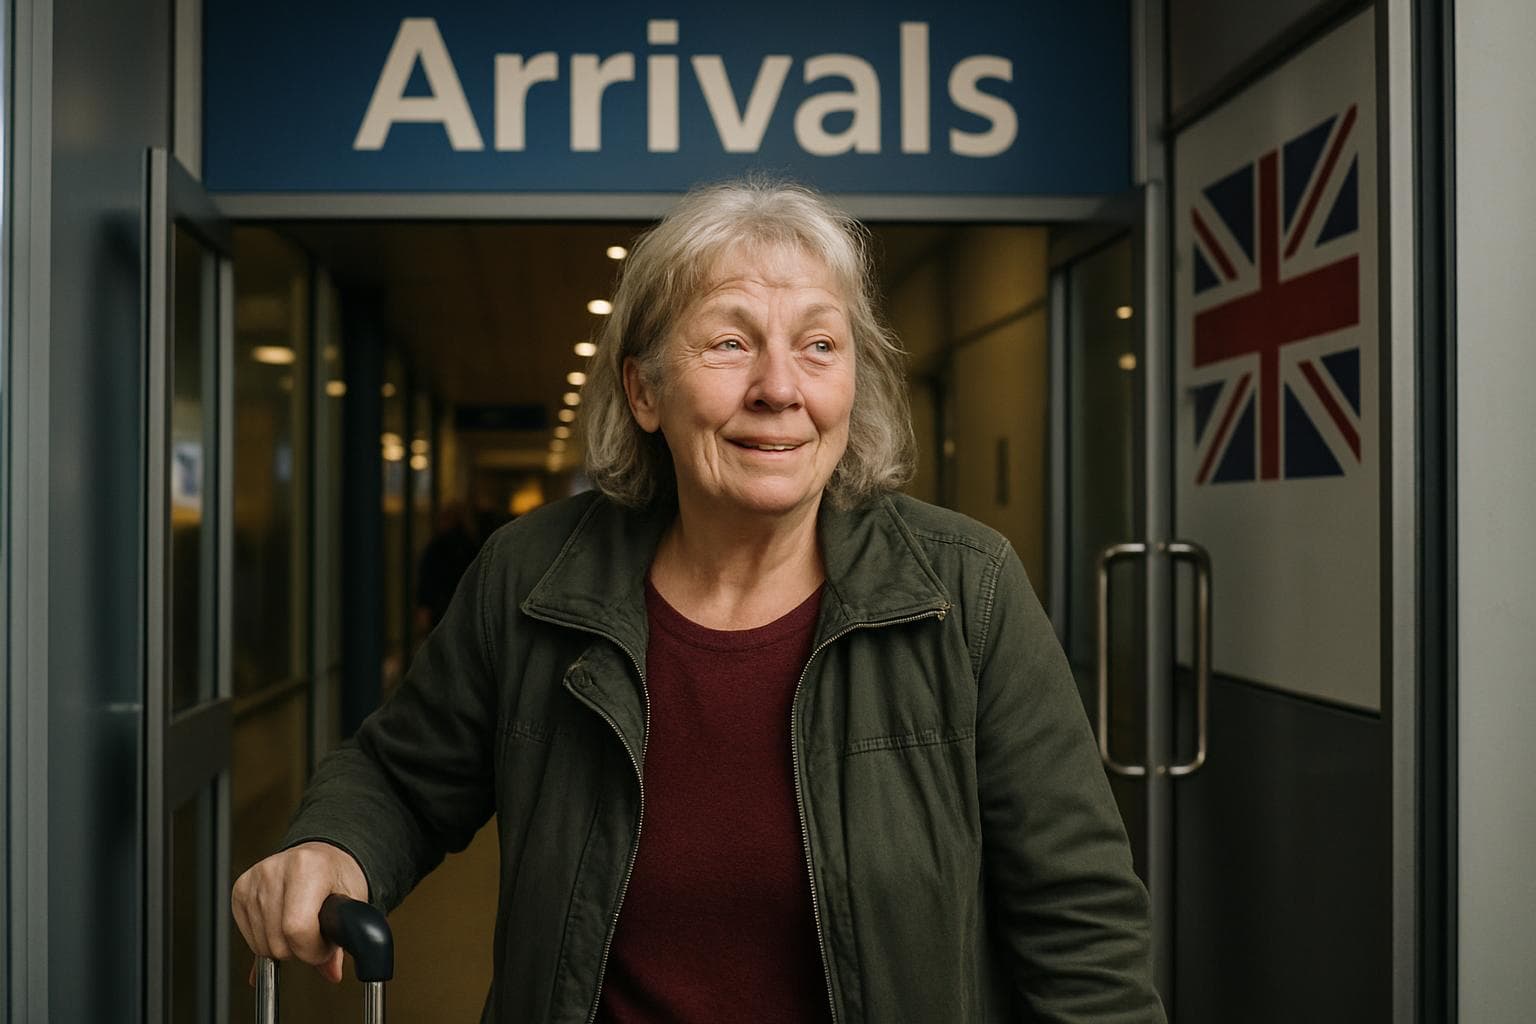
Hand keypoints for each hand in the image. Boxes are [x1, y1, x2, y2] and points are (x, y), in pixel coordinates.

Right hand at [231, 841, 368, 983]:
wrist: (319, 856)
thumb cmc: (336, 876)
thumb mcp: (351, 901)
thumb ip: (342, 938)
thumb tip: (331, 972)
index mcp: (308, 867)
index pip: (297, 928)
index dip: (312, 950)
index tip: (323, 949)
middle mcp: (276, 869)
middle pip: (278, 942)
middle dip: (300, 950)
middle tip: (314, 935)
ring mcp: (255, 879)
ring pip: (262, 945)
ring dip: (284, 947)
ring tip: (300, 927)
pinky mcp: (240, 889)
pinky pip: (249, 938)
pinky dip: (267, 941)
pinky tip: (282, 924)